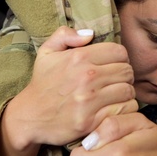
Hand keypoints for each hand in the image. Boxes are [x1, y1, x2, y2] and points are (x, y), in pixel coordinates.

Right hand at [0, 27, 136, 155]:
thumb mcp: (46, 52)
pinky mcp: (91, 121)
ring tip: (115, 96)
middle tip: (115, 83)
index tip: (112, 67)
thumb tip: (89, 34)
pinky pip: (123, 111)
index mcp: (79, 57)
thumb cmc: (42, 84)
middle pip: (127, 72)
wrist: (29, 116)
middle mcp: (86, 77)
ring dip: (125, 94)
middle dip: (124, 76)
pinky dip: (122, 111)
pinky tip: (113, 109)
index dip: (119, 58)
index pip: (119, 52)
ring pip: (128, 92)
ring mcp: (89, 100)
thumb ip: (65, 35)